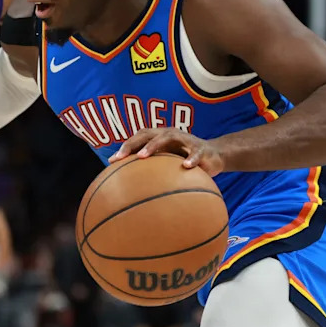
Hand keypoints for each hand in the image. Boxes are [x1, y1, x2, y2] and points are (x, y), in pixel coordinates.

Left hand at [108, 128, 224, 175]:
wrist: (214, 156)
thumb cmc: (185, 160)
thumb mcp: (168, 164)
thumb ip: (153, 172)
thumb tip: (131, 192)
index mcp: (160, 137)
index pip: (139, 138)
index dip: (125, 147)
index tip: (111, 162)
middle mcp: (170, 134)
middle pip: (148, 134)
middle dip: (133, 144)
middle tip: (121, 157)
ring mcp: (186, 139)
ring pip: (168, 137)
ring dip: (154, 145)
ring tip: (143, 156)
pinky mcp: (201, 149)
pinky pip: (195, 153)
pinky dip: (190, 158)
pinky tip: (185, 166)